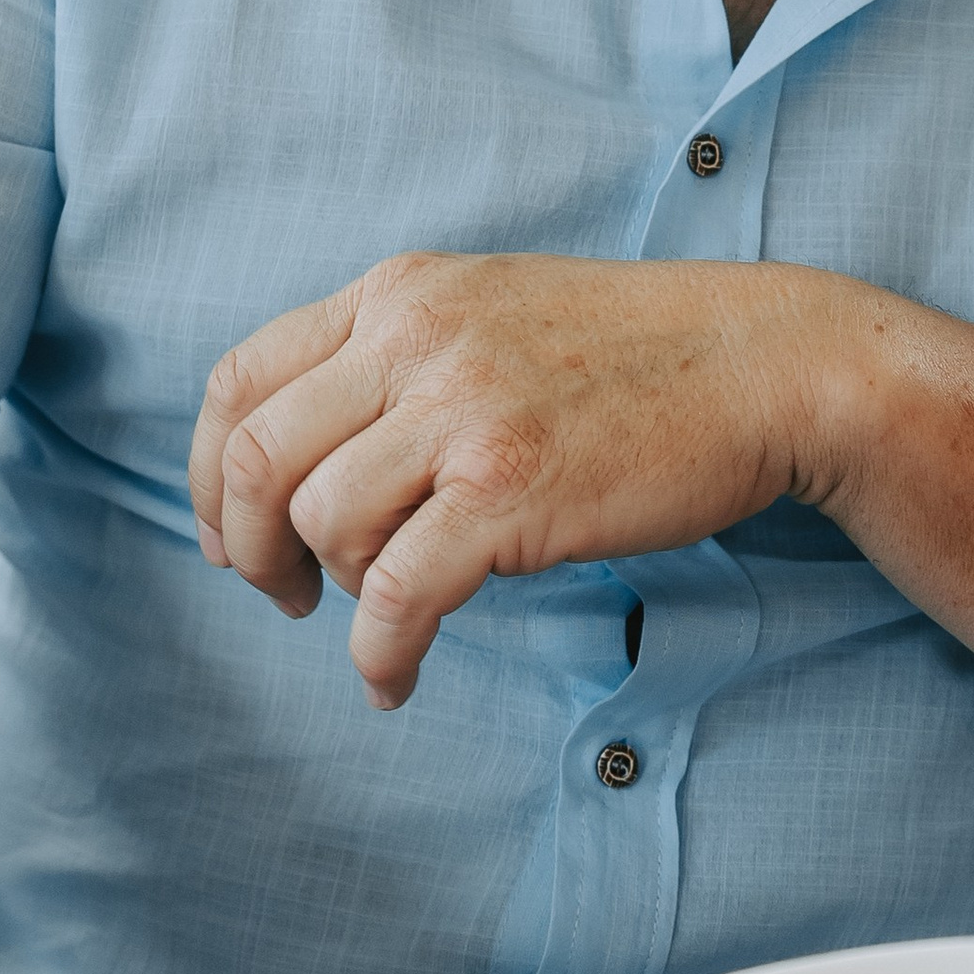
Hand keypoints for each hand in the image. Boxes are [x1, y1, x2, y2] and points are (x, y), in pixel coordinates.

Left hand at [190, 251, 853, 704]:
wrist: (761, 363)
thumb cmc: (634, 354)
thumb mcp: (488, 311)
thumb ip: (397, 357)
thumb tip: (308, 453)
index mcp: (398, 293)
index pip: (240, 378)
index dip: (211, 474)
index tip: (230, 533)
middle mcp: (415, 337)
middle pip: (259, 456)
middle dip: (247, 547)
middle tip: (282, 595)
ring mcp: (462, 410)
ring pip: (323, 523)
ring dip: (338, 592)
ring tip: (387, 611)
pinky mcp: (510, 488)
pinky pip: (397, 594)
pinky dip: (380, 655)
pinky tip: (395, 680)